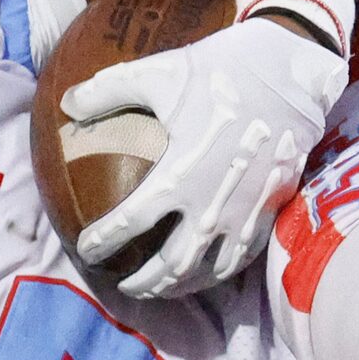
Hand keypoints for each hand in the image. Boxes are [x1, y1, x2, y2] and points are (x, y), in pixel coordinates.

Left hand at [63, 17, 346, 299]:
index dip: (102, 243)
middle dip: (142, 282)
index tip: (86, 249)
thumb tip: (67, 105)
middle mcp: (211, 206)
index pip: (129, 225)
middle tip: (124, 284)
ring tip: (161, 289)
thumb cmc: (221, 71)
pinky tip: (204, 272)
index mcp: (178, 175)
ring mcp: (244, 215)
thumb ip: (108, 91)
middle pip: (169, 266)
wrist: (291, 73)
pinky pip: (240, 258)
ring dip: (178, 287)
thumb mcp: (159, 73)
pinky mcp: (270, 211)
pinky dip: (216, 273)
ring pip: (206, 272)